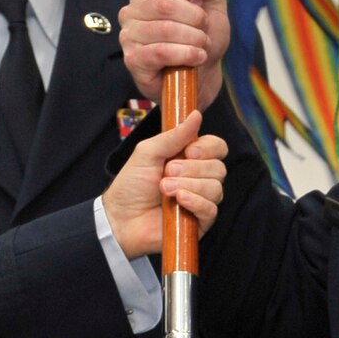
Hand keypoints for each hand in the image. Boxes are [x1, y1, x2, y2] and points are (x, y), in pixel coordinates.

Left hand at [102, 110, 228, 256]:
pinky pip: (211, 209)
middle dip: (192, 169)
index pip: (217, 147)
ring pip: (216, 188)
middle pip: (218, 168)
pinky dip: (196, 202)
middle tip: (167, 172)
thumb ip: (174, 135)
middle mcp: (199, 178)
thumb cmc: (131, 185)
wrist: (120, 218)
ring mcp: (200, 200)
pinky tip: (179, 200)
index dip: (208, 148)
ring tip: (165, 189)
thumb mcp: (148, 152)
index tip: (188, 151)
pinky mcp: (199, 222)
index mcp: (190, 159)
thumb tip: (196, 115)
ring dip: (189, 186)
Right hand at [120, 0, 227, 108]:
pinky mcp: (132, 60)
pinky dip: (185, 54)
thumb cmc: (203, 35)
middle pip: (165, 5)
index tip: (197, 4)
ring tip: (202, 46)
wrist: (203, 72)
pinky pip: (160, 52)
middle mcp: (131, 12)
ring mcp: (128, 36)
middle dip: (195, 19)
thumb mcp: (213, 3)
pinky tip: (196, 58)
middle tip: (204, 31)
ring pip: (165, 29)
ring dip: (194, 39)